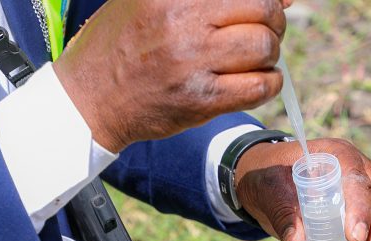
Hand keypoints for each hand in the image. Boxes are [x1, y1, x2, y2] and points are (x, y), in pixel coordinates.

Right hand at [53, 0, 288, 151]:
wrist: (91, 98)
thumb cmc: (121, 46)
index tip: (279, 2)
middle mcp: (185, 21)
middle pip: (262, 9)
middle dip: (273, 22)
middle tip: (264, 33)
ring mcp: (193, 63)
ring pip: (264, 48)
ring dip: (271, 55)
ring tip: (256, 60)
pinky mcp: (200, 101)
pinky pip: (257, 87)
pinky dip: (268, 84)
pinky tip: (257, 82)